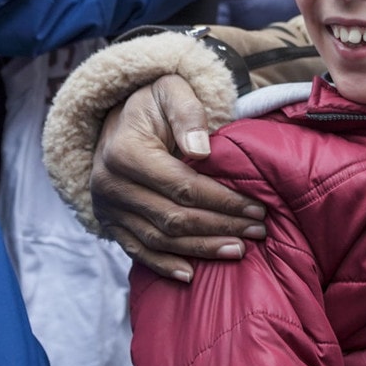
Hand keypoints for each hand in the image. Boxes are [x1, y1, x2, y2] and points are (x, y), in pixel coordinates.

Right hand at [91, 74, 267, 281]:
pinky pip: (137, 251)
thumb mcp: (171, 90)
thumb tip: (202, 151)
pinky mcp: (109, 223)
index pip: (183, 186)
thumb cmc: (154, 103)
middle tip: (257, 231)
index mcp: (125, 152)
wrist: (116, 119)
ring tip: (239, 250)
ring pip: (159, 240)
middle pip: (173, 218)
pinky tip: (192, 274)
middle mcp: (110, 185)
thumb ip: (188, 113)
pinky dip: (164, 266)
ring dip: (201, 250)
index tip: (256, 207)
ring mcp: (107, 208)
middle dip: (220, 227)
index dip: (223, 200)